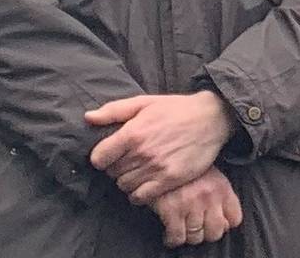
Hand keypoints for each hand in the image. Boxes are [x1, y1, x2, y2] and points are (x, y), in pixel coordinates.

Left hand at [88, 93, 236, 202]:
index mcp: (132, 133)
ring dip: (127, 181)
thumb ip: (114, 110)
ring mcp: (157, 168)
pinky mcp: (170, 180)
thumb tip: (88, 118)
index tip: (109, 155)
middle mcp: (142, 152)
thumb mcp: (144, 102)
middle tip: (127, 161)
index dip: (101, 158)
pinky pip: (141, 197)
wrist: (211, 118)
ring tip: (137, 172)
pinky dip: (138, 194)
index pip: (99, 158)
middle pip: (112, 173)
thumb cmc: (175, 109)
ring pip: (124, 186)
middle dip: (115, 168)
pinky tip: (144, 184)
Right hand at [150, 168, 242, 248]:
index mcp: (222, 187)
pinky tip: (170, 233)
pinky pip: (177, 237)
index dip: (224, 224)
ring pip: (196, 237)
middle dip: (206, 233)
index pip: (234, 219)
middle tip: (197, 228)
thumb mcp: (208, 172)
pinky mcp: (171, 209)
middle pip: (216, 232)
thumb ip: (218, 193)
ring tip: (183, 229)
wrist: (157, 153)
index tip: (215, 223)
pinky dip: (173, 239)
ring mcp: (190, 204)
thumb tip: (224, 220)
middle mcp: (209, 196)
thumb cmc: (182, 163)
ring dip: (189, 236)